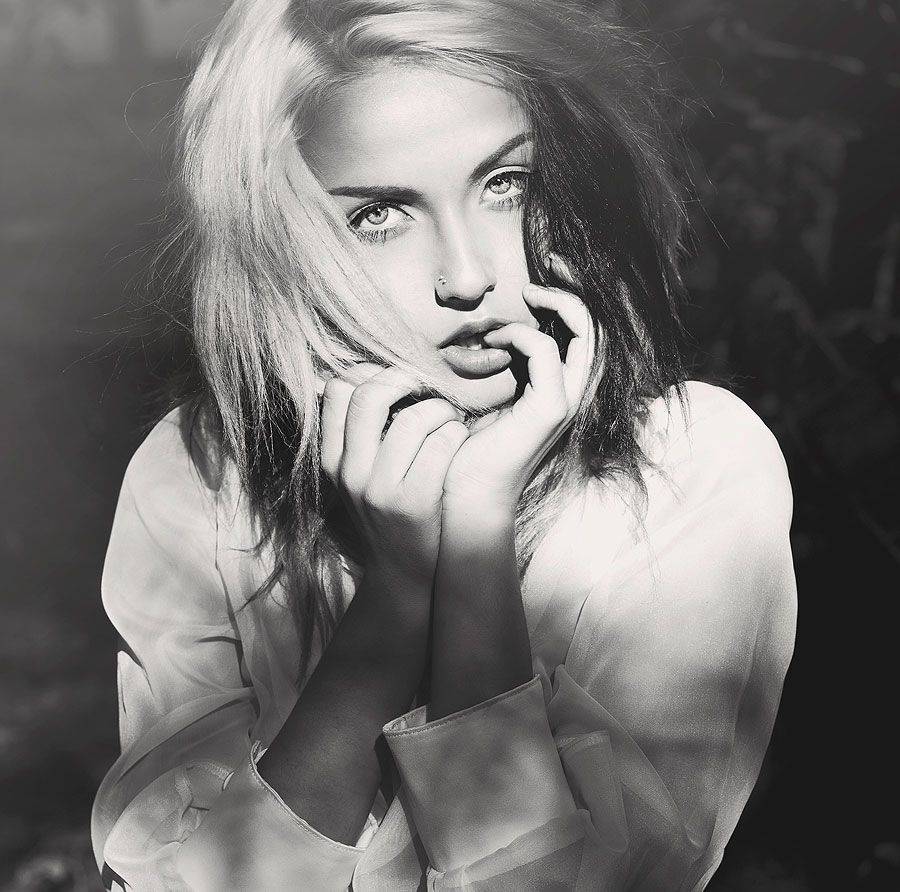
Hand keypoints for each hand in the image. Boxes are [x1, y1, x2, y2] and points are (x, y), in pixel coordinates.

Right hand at [320, 363, 470, 589]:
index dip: (370, 373)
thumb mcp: (357, 475)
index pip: (337, 390)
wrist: (401, 572)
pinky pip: (441, 444)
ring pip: (414, 418)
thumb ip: (358, 433)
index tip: (396, 381)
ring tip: (450, 417)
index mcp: (332, 460)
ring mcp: (380, 490)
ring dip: (442, 409)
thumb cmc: (387, 511)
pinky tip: (457, 440)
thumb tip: (369, 373)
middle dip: (406, 380)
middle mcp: (349, 472)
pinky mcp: (414, 503)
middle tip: (428, 386)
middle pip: (371, 396)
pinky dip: (456, 434)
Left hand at [441, 255, 599, 517]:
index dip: (570, 300)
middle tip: (551, 263)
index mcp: (557, 390)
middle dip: (575, 290)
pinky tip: (496, 339)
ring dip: (556, 305)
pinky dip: (521, 334)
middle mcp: (569, 394)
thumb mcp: (485, 396)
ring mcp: (564, 402)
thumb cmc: (468, 449)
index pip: (581, 335)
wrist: (467, 494)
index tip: (542, 275)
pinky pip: (544, 352)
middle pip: (594, 329)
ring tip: (528, 294)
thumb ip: (496, 367)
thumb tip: (481, 334)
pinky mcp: (549, 409)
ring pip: (585, 335)